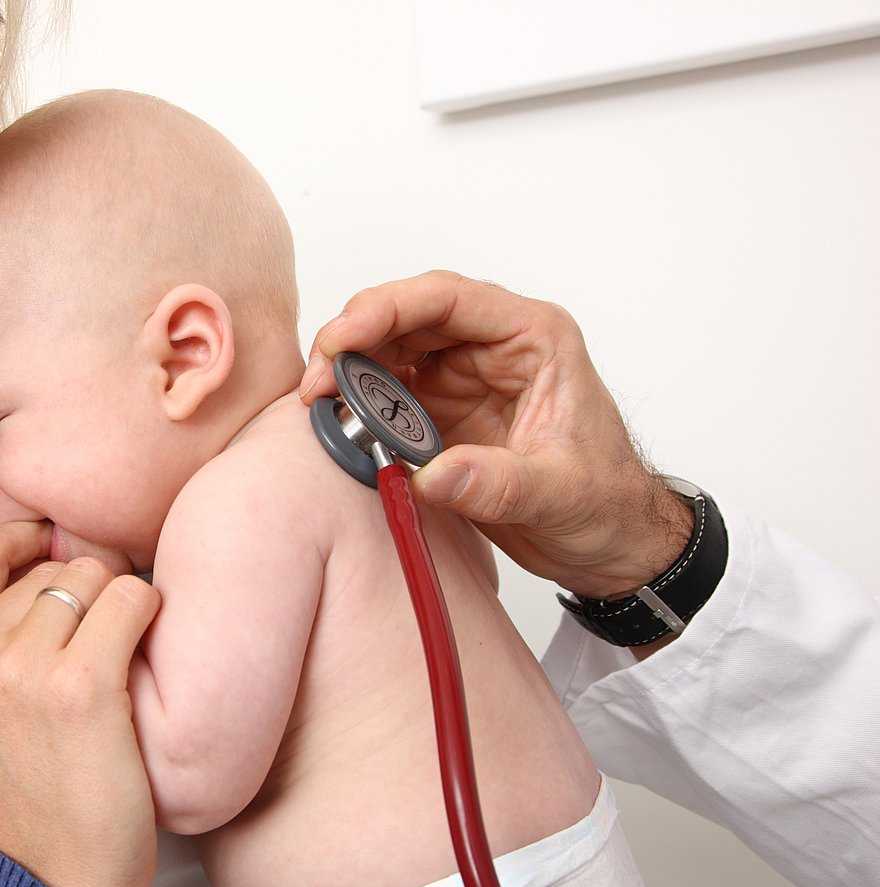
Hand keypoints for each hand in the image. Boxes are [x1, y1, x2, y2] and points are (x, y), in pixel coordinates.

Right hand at [0, 522, 159, 886]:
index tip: (57, 552)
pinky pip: (130, 600)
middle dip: (85, 591)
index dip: (27, 539)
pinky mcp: (81, 686)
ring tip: (123, 657)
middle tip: (104, 639)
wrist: (55, 880)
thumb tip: (37, 558)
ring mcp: (21, 671)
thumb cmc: (29, 792)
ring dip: (119, 606)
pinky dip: (148, 614)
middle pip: (50, 566)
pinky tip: (149, 654)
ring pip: (92, 577)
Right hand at [300, 270, 691, 597]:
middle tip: (317, 380)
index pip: (450, 299)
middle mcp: (492, 347)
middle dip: (354, 339)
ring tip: (317, 403)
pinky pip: (386, 394)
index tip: (344, 337)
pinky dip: (357, 404)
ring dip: (349, 370)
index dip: (389, 308)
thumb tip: (433, 474)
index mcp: (532, 339)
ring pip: (389, 350)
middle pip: (407, 316)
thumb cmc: (607, 504)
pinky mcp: (440, 412)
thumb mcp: (561, 494)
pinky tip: (336, 422)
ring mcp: (463, 378)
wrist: (613, 543)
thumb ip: (499, 483)